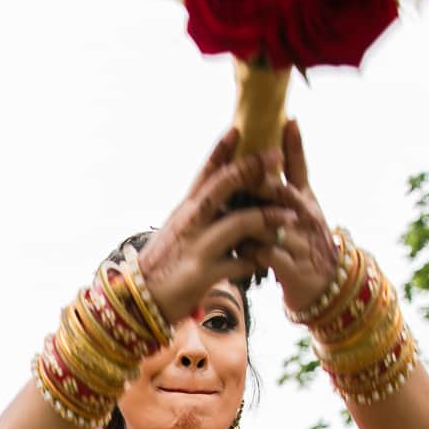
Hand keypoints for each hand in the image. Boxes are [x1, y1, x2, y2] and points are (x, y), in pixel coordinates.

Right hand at [136, 127, 301, 326]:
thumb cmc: (162, 264)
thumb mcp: (177, 230)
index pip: (206, 172)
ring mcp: (198, 247)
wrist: (139, 301)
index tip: (239, 127)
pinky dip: (257, 260)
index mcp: (186, 209)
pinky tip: (268, 260)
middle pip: (224, 185)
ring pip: (240, 222)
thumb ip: (199, 212)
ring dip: (268, 217)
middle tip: (277, 154)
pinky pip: (240, 264)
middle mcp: (191, 222)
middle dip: (253, 168)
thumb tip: (217, 192)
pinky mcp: (204, 274)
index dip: (222, 149)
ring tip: (289, 216)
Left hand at [240, 120, 339, 314]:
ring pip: (269, 223)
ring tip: (223, 213)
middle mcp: (305, 216)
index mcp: (305, 199)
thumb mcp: (304, 207)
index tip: (288, 120)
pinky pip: (267, 255)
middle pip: (280, 192)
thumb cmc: (306, 240)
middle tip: (238, 171)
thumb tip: (284, 133)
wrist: (323, 286)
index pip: (299, 167)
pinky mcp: (292, 267)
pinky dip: (250, 251)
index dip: (294, 145)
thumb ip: (292, 175)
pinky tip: (234, 248)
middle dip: (259, 182)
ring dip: (246, 217)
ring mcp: (300, 241)